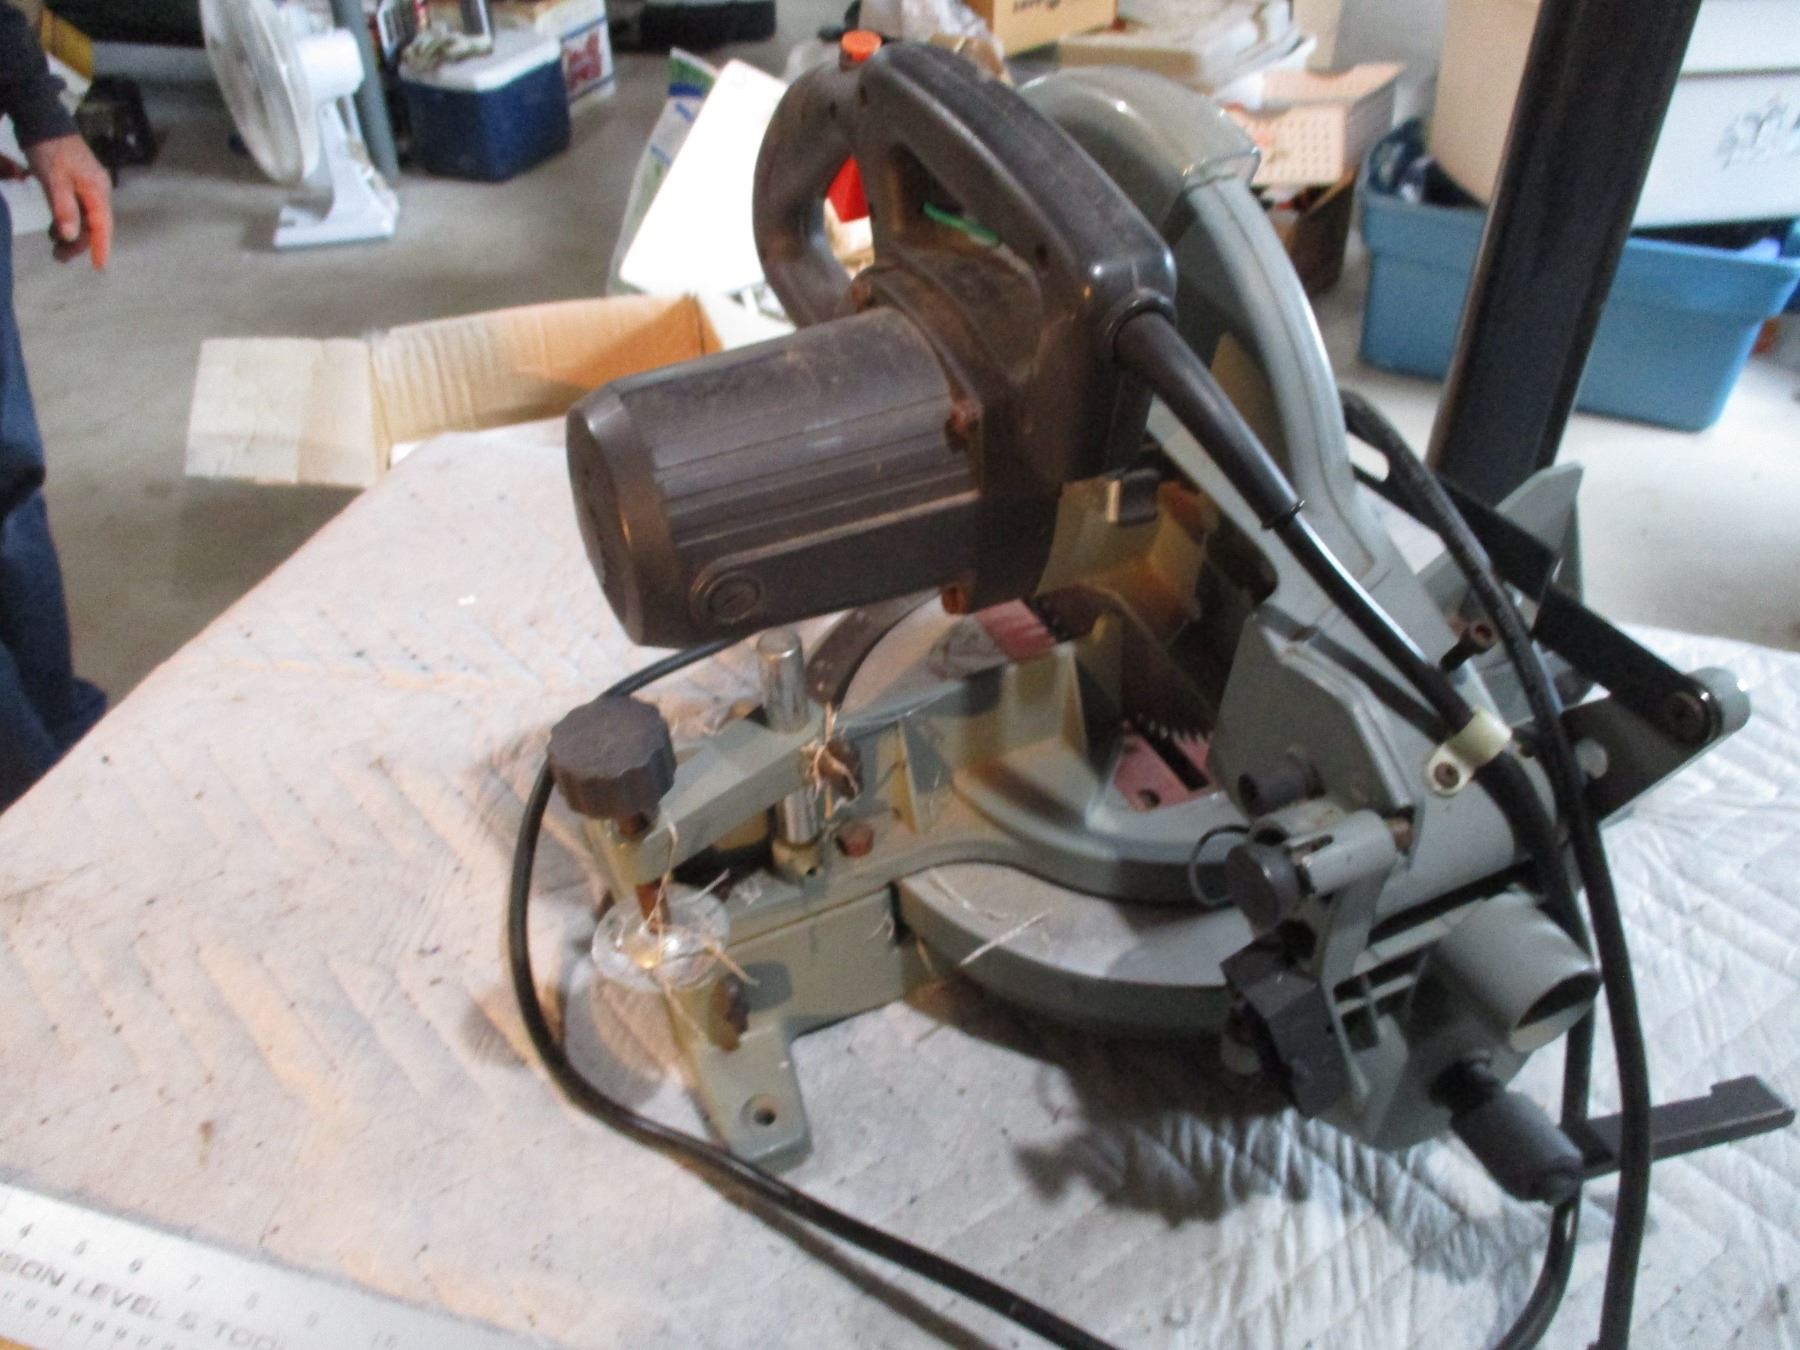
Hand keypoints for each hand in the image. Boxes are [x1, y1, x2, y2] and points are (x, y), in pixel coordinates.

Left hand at [23, 133, 111, 269]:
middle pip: (94, 224)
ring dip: (72, 233)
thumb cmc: (50, 150)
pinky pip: (79, 208)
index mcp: (97, 191)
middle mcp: (98, 190)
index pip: (103, 226)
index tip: (99, 266)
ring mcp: (89, 186)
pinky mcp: (79, 182)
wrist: (43, 120)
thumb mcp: (54, 180)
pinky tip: (55, 226)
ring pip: (86, 217)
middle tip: (59, 257)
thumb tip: (71, 237)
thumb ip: (64, 209)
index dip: (101, 247)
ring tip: (54, 244)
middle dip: (79, 243)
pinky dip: (68, 220)